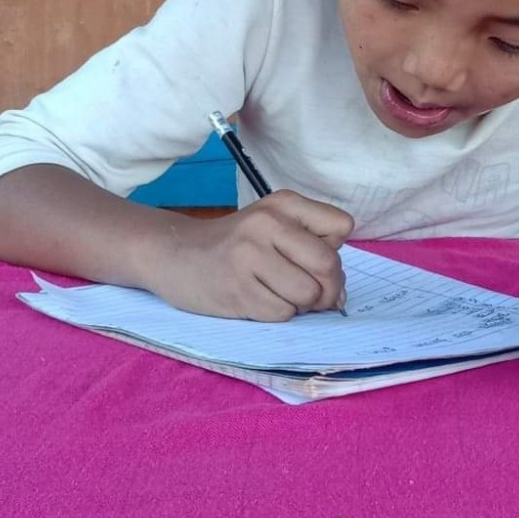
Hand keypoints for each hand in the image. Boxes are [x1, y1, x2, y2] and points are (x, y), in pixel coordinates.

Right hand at [150, 190, 353, 320]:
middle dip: (328, 288)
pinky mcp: (236, 290)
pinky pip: (282, 314)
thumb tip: (341, 297)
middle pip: (328, 264)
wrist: (176, 253)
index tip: (314, 258)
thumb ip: (313, 249)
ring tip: (281, 293)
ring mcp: (249, 257)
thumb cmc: (238, 243)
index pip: (342, 226)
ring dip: (302, 304)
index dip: (336, 249)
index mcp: (284, 203)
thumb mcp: (275, 224)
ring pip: (308, 294)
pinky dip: (279, 314)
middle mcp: (268, 224)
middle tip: (312, 293)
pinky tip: (260, 299)